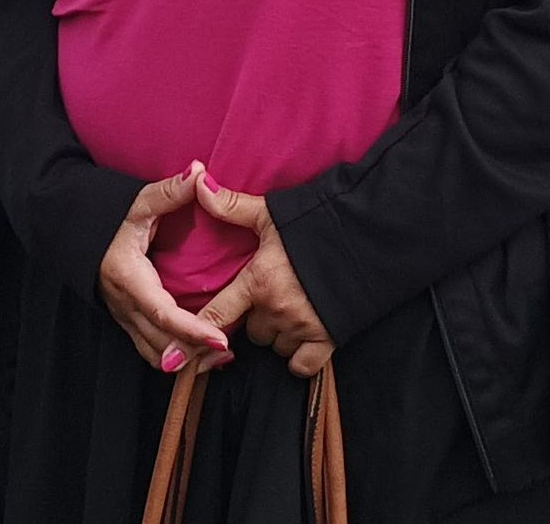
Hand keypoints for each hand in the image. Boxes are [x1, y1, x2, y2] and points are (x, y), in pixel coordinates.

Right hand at [98, 165, 231, 372]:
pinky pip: (149, 350)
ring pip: (154, 354)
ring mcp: (123, 317)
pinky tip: (198, 352)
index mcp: (128, 278)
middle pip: (161, 343)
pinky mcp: (126, 321)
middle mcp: (124, 305)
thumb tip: (199, 172)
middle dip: (195, 353)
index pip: (163, 313)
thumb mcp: (138, 203)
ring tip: (220, 356)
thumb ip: (169, 191)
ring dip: (186, 360)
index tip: (221, 340)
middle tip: (230, 351)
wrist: (75, 230)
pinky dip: (174, 356)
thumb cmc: (109, 217)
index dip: (192, 330)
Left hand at [196, 176, 333, 378]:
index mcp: (258, 281)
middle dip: (252, 317)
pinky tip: (301, 334)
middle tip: (264, 296)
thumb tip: (197, 184)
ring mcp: (302, 328)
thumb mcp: (270, 213)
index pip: (215, 316)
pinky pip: (300, 364)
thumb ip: (231, 205)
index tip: (179, 354)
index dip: (196, 336)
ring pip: (272, 345)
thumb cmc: (316, 222)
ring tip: (285, 308)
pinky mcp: (327, 341)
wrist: (369, 235)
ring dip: (275, 333)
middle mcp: (276, 310)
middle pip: (249, 330)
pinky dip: (297, 355)